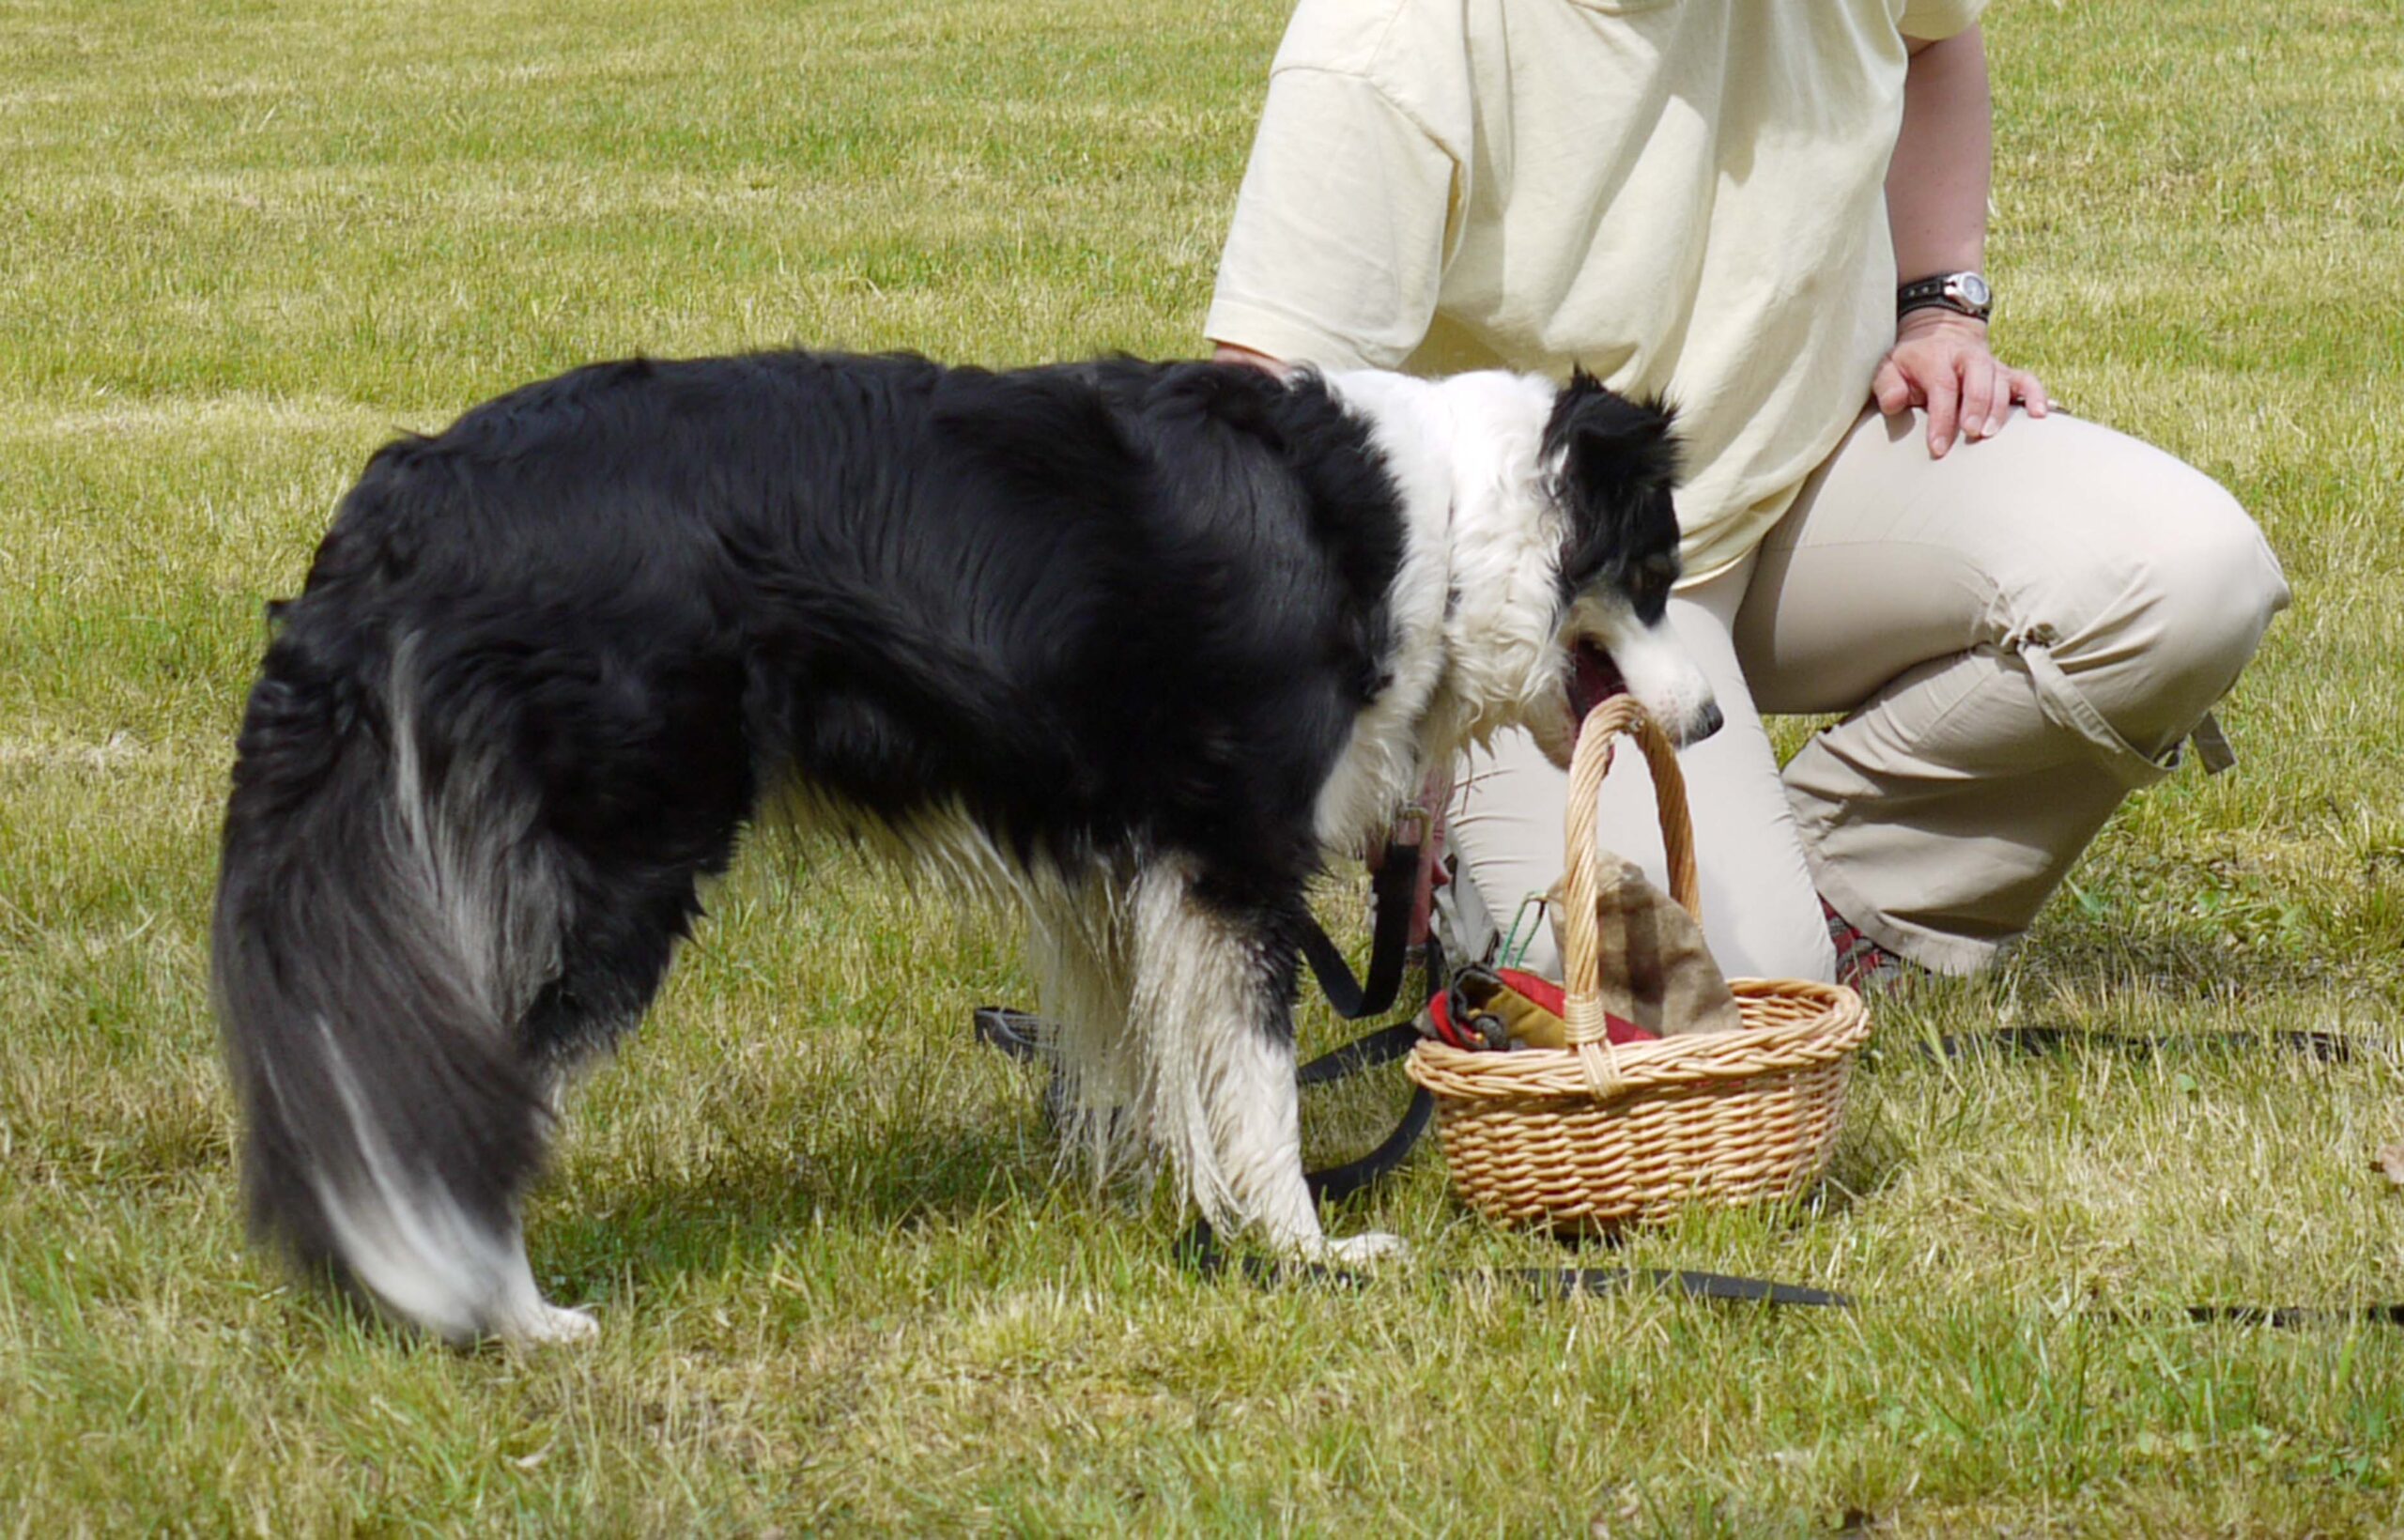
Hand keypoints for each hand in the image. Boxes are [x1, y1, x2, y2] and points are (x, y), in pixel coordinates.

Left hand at [1870, 310, 2049, 457]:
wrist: (1940, 334)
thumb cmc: (1913, 361)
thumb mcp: (1890, 368)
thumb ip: (1888, 385)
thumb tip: (1893, 403)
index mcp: (1937, 358)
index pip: (1942, 387)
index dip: (1942, 418)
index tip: (1938, 447)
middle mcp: (1968, 358)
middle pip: (1979, 379)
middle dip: (1977, 407)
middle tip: (1972, 434)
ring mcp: (1990, 365)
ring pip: (2003, 382)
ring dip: (2000, 408)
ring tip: (1992, 433)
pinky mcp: (2007, 372)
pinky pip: (2027, 381)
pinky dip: (2036, 396)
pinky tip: (2041, 415)